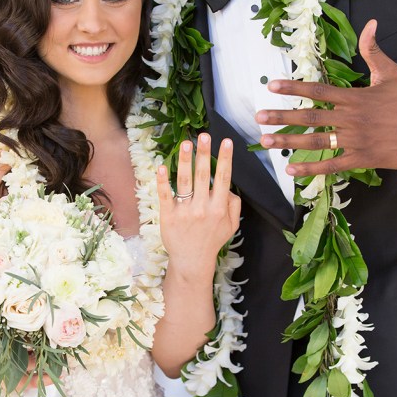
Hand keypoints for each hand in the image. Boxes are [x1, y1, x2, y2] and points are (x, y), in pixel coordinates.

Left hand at [157, 134, 240, 275]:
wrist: (192, 260)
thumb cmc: (212, 240)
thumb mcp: (232, 225)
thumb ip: (234, 205)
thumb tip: (228, 186)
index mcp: (219, 208)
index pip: (224, 178)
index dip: (225, 159)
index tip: (226, 141)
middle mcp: (203, 207)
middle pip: (204, 175)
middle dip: (204, 154)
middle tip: (204, 136)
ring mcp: (185, 211)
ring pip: (185, 181)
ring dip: (186, 160)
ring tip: (186, 143)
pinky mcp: (168, 216)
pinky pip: (166, 195)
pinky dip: (163, 181)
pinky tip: (162, 167)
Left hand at [256, 19, 396, 176]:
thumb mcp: (392, 72)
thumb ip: (373, 50)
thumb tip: (370, 24)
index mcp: (355, 97)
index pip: (317, 90)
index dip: (292, 88)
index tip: (271, 87)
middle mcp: (351, 118)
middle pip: (310, 117)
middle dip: (282, 117)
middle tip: (259, 117)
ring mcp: (356, 140)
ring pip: (316, 142)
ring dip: (289, 143)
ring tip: (267, 142)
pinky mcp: (363, 158)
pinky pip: (332, 166)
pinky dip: (311, 170)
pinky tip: (292, 171)